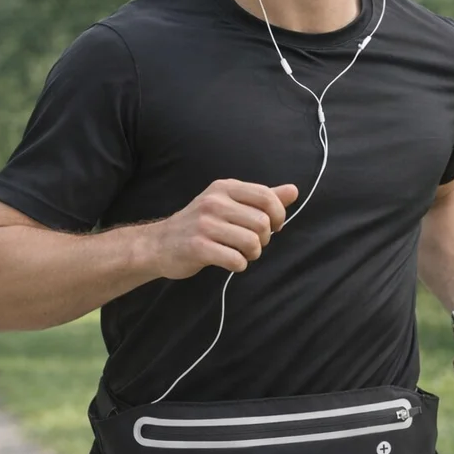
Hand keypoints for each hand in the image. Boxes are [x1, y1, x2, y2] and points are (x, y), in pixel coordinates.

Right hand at [147, 179, 298, 279]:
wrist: (159, 244)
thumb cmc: (201, 224)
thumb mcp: (229, 204)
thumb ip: (262, 198)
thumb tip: (294, 190)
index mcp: (224, 188)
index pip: (267, 197)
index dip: (278, 216)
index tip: (272, 227)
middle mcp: (214, 202)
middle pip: (262, 223)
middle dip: (264, 239)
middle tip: (252, 244)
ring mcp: (204, 224)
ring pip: (251, 242)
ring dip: (252, 254)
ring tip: (241, 253)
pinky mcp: (198, 247)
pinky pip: (236, 260)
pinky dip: (239, 265)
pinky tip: (229, 262)